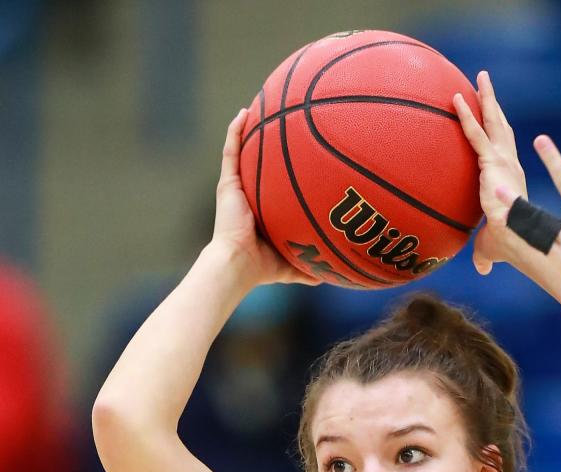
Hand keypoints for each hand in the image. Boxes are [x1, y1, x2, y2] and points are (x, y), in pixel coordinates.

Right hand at [211, 110, 319, 287]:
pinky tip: (244, 113)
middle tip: (285, 122)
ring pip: (243, 151)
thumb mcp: (292, 264)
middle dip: (269, 143)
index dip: (285, 169)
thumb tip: (333, 276)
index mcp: (263, 210)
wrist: (238, 264)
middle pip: (260, 163)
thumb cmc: (263, 267)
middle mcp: (249, 195)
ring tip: (263, 105)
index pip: (274, 184)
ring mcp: (236, 188)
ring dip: (251, 129)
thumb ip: (310, 268)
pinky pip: (230, 151)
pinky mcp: (227, 184)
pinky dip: (235, 131)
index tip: (301, 154)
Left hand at [452, 72, 527, 275]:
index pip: (504, 152)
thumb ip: (484, 252)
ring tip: (480, 76)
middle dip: (494, 105)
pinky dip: (466, 115)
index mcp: (511, 180)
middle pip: (501, 128)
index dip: (499, 136)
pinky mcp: (492, 162)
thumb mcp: (493, 246)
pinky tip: (456, 98)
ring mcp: (502, 162)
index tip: (494, 121)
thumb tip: (480, 271)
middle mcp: (510, 166)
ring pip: (492, 123)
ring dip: (486, 99)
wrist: (517, 240)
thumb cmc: (513, 246)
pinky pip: (475, 134)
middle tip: (486, 84)